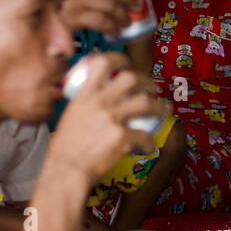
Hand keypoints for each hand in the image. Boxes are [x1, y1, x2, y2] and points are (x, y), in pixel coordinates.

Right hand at [51, 53, 169, 184]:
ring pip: (145, 102)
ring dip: (159, 106)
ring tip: (164, 110)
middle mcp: (99, 103)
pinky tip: (148, 146)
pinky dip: (149, 141)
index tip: (126, 64)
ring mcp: (111, 118)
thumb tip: (96, 103)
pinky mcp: (122, 136)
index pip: (101, 64)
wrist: (66, 170)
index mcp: (84, 96)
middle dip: (146, 81)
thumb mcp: (69, 117)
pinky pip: (144, 135)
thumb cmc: (65, 150)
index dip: (118, 59)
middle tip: (153, 88)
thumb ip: (84, 106)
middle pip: (130, 78)